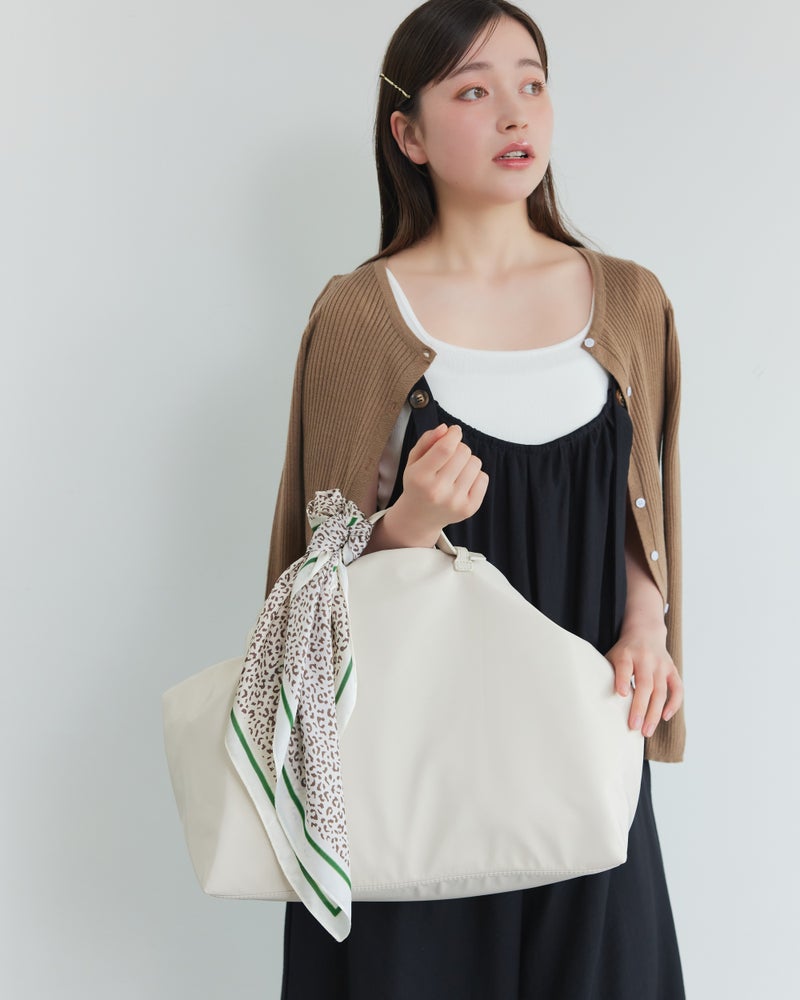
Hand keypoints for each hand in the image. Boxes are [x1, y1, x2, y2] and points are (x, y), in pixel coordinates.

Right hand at [371, 423, 488, 550]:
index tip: (454, 431)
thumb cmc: (418, 484)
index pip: (445, 448)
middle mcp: (437, 491)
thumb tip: (446, 429)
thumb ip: (427, 440)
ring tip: (456, 470)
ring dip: (467, 461)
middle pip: (463, 452)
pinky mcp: (469, 508)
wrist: (419, 517)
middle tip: (450, 456)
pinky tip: (462, 481)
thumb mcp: (413, 460)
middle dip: (459, 447)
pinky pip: (483, 478)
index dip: (453, 434)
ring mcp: (455, 502)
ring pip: (475, 463)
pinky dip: (475, 475)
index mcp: (420, 477)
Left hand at [605, 627, 683, 738]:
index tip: (621, 694)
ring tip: (646, 731)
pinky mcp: (672, 670)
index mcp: (626, 654)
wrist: (645, 632)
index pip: (624, 666)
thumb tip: (597, 702)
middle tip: (634, 727)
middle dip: (640, 707)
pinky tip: (665, 717)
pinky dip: (674, 703)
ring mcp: (661, 664)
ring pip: (661, 690)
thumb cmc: (624, 652)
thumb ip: (608, 674)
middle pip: (645, 684)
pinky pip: (677, 688)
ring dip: (654, 713)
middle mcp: (645, 658)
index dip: (623, 679)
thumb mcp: (612, 656)